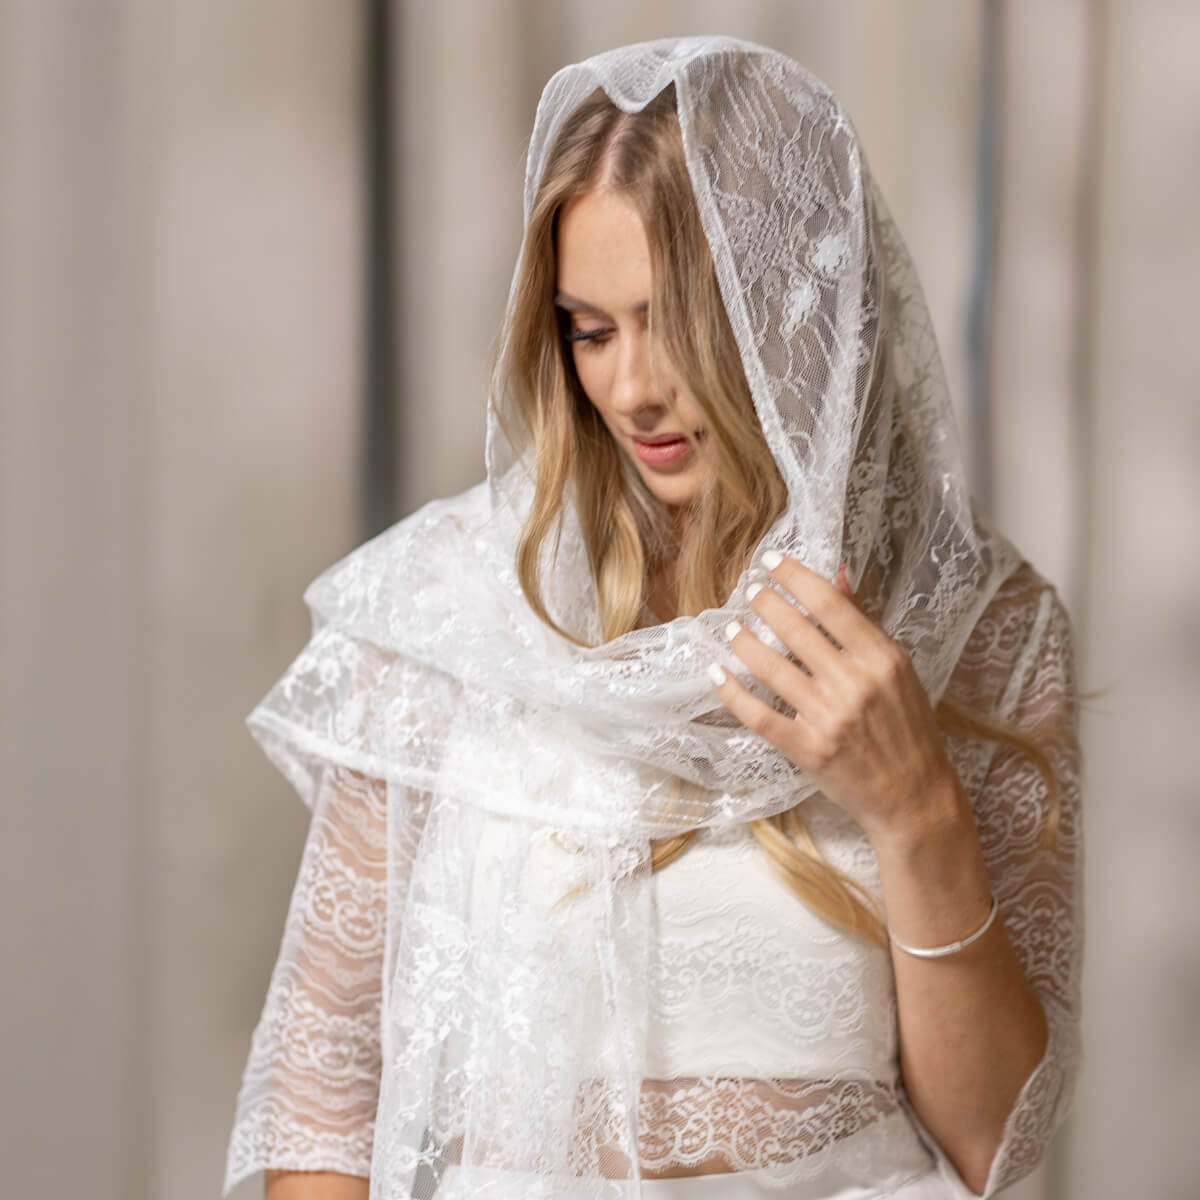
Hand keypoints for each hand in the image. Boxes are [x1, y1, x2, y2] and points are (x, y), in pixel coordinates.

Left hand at [709, 552, 961, 841]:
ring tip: (733, 629)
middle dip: (765, 604)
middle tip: (750, 592)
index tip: (770, 561)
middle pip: (795, 629)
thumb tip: (836, 573)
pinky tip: (718, 674)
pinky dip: (733, 693)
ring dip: (745, 642)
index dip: (794, 577)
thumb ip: (862, 621)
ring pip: (771, 667)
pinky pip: (758, 715)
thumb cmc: (908, 728)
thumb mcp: (897, 669)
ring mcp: (828, 717)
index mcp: (882, 658)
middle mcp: (854, 683)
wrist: (913, 796)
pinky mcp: (807, 749)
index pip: (829, 604)